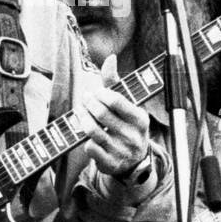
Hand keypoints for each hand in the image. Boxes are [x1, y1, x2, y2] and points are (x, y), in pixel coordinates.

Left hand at [84, 56, 150, 178]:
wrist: (134, 160)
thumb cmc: (128, 124)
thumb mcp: (128, 104)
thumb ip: (116, 82)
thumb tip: (110, 58)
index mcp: (140, 119)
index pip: (116, 101)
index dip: (101, 93)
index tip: (96, 92)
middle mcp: (132, 136)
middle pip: (101, 113)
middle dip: (88, 103)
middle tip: (85, 98)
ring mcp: (120, 151)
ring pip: (91, 130)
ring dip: (81, 117)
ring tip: (80, 110)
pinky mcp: (109, 163)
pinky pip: (89, 147)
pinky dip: (84, 137)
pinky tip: (84, 131)